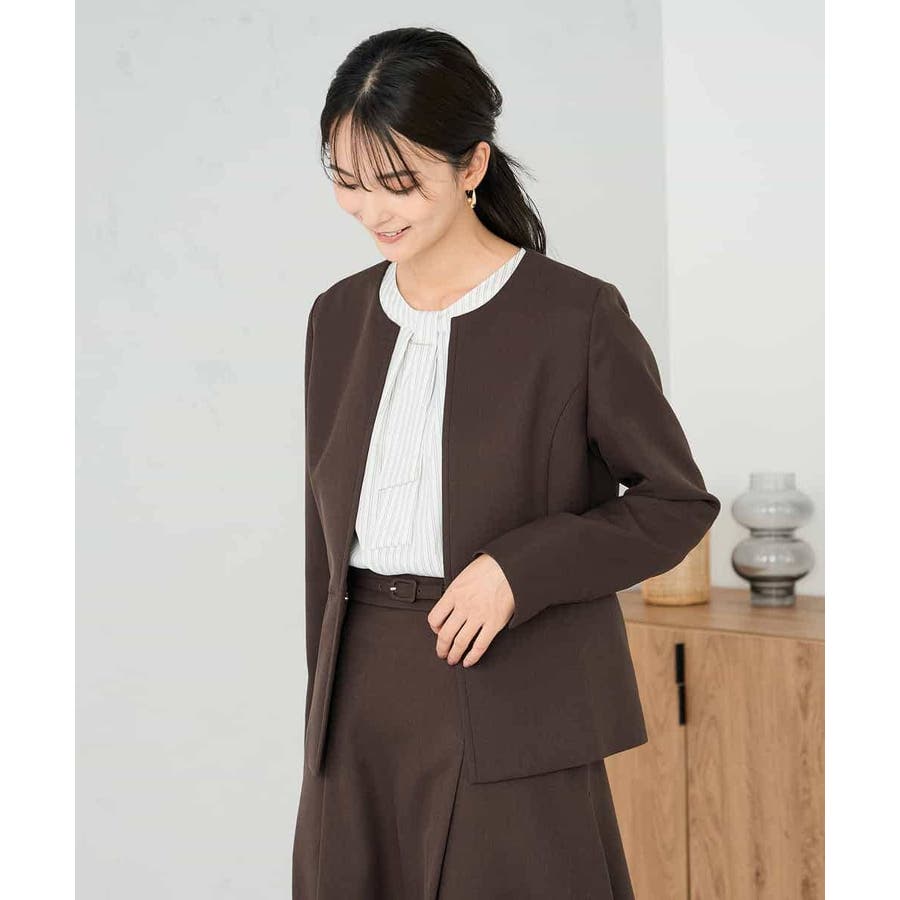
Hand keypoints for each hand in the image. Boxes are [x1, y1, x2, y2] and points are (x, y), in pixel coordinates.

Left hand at [426, 553, 514, 667]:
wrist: (511, 566)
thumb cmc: (491, 567)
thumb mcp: (465, 575)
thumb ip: (457, 591)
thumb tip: (452, 604)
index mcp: (454, 593)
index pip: (435, 618)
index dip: (434, 628)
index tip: (437, 631)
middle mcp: (464, 606)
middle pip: (445, 634)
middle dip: (442, 648)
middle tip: (442, 653)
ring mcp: (479, 616)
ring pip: (460, 642)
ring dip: (454, 654)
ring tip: (453, 659)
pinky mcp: (494, 623)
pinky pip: (480, 645)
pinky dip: (472, 656)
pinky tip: (469, 661)